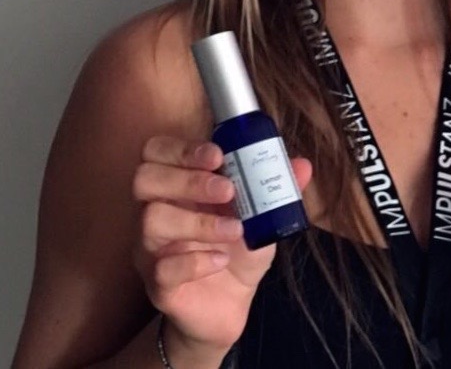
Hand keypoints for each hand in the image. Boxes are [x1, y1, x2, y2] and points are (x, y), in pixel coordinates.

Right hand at [133, 136, 311, 360]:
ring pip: (152, 220)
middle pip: (145, 178)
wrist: (231, 303)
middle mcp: (157, 210)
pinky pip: (163, 267)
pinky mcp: (158, 284)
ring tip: (235, 230)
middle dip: (188, 179)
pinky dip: (196, 261)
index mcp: (178, 184)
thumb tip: (303, 165)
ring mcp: (151, 248)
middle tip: (228, 190)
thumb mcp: (263, 214)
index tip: (218, 155)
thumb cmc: (238, 248)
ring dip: (199, 221)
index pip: (157, 151)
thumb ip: (278, 186)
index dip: (182, 148)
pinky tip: (221, 260)